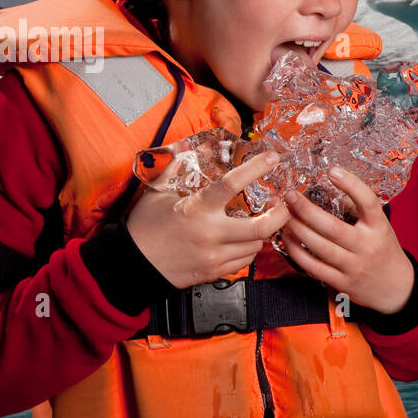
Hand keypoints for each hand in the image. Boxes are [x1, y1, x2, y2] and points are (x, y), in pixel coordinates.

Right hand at [126, 150, 289, 287]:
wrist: (133, 264)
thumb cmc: (145, 227)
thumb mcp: (158, 192)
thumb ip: (177, 168)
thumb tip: (190, 146)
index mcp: (197, 209)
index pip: (233, 184)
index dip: (256, 168)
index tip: (272, 158)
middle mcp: (210, 234)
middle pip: (262, 227)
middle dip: (281, 215)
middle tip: (284, 205)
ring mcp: (214, 256)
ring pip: (257, 246)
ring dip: (264, 233)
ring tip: (264, 221)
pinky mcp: (215, 272)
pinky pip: (244, 262)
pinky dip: (249, 249)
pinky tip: (245, 240)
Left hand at [281, 166, 414, 313]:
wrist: (395, 287)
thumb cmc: (383, 249)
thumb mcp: (380, 226)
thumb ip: (356, 209)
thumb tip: (326, 189)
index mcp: (379, 227)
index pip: (368, 202)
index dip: (351, 184)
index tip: (332, 171)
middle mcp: (367, 246)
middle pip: (332, 227)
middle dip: (306, 210)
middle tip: (290, 196)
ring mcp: (353, 266)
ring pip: (318, 247)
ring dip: (297, 229)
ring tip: (283, 215)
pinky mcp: (341, 283)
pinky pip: (313, 267)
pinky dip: (296, 252)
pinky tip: (287, 239)